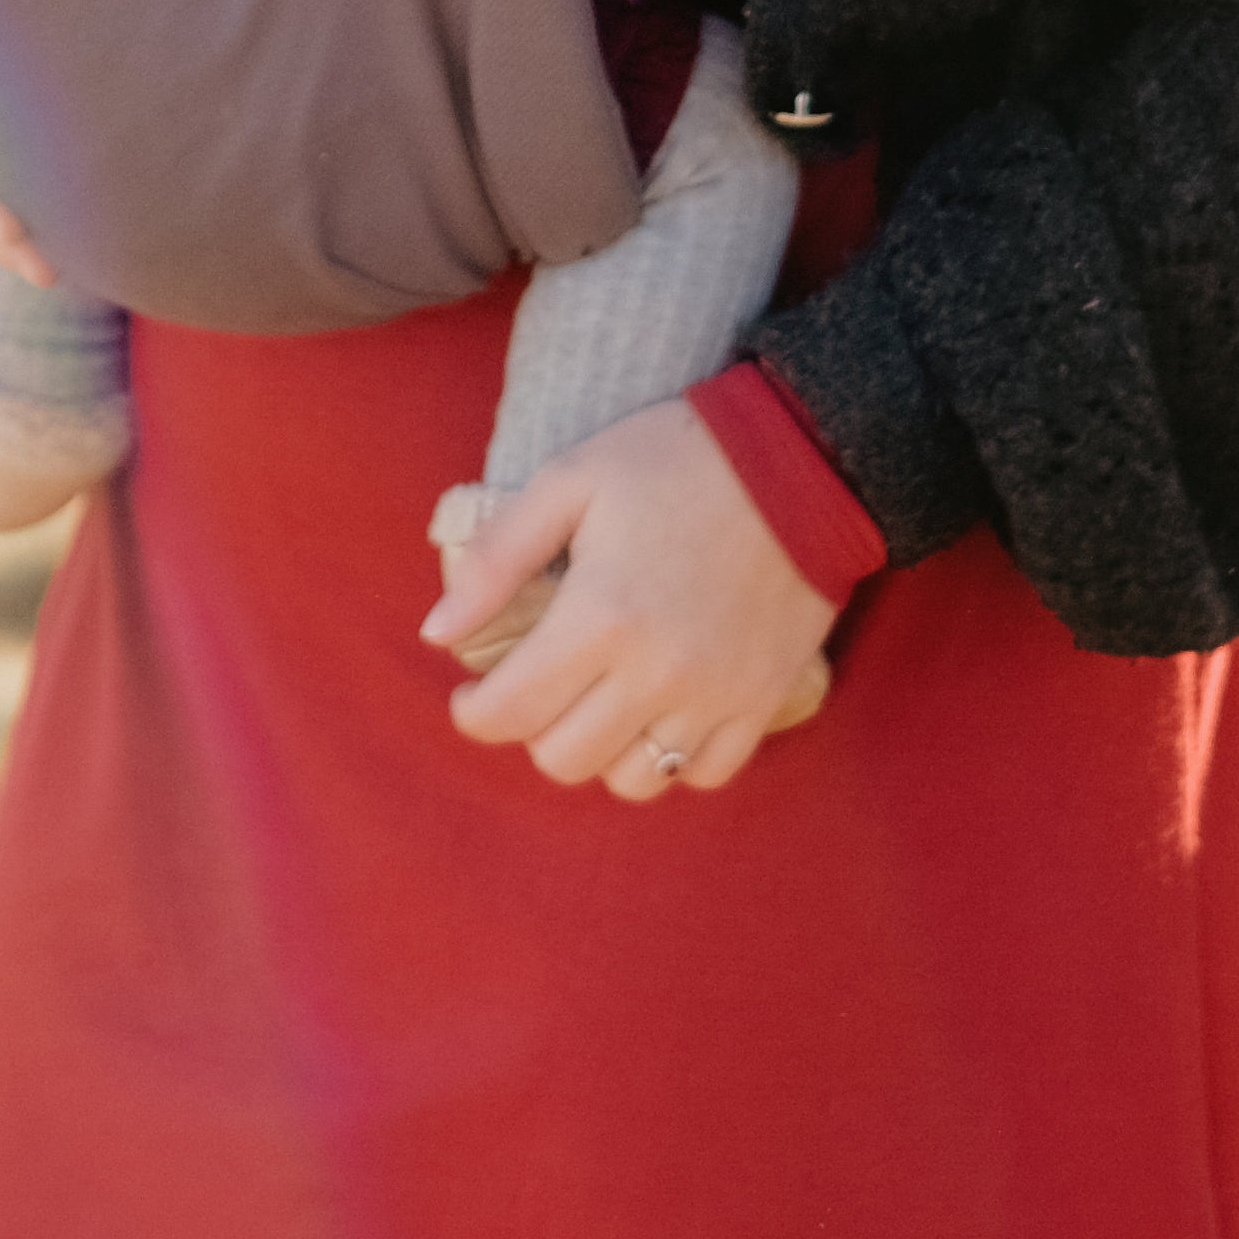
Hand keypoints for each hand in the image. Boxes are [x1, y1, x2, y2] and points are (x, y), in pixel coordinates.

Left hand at [428, 397, 840, 801]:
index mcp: (600, 615)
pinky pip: (704, 774)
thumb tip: (436, 633)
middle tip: (539, 687)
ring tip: (599, 702)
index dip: (472, 714)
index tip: (471, 694)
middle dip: (533, 729)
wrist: (802, 458)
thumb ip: (495, 559)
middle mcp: (657, 672)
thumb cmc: (675, 459)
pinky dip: (673, 759)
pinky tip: (659, 713)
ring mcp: (716, 695)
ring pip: (634, 780)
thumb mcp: (569, 481)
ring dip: (601, 750)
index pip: (509, 713)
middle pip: (564, 759)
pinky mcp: (764, 701)